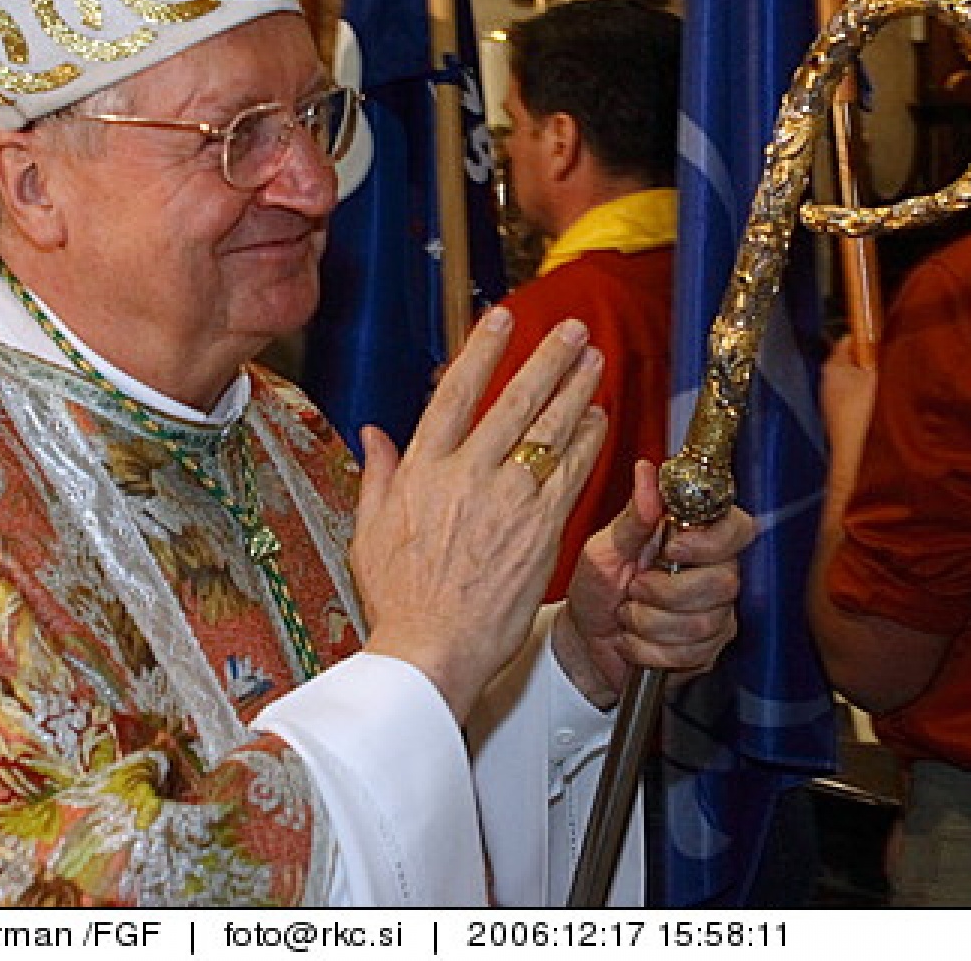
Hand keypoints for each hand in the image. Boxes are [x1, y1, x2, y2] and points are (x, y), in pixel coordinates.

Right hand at [352, 307, 607, 723]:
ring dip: (575, 389)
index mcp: (423, 469)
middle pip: (514, 400)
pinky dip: (587, 441)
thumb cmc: (399, 599)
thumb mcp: (370, 529)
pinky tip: (600, 419)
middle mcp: (467, 474)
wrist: (431, 651)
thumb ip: (378, 474)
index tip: (502, 319)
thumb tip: (373, 433)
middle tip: (571, 331)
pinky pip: (571, 472)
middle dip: (547, 359)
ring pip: (549, 429)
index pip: (456, 393)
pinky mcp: (541, 528)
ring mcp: (508, 499)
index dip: (482, 351)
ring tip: (594, 361)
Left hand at [554, 460, 756, 706]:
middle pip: (724, 581)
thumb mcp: (606, 547)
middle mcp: (713, 570)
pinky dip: (651, 649)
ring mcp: (716, 612)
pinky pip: (693, 653)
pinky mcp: (708, 649)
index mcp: (693, 536)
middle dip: (667, 592)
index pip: (738, 528)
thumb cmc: (596, 587)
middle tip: (635, 588)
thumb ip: (633, 516)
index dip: (710, 542)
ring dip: (652, 623)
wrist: (584, 641)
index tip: (672, 549)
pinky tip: (635, 639)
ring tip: (629, 614)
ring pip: (706, 622)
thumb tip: (647, 471)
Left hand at [820, 334, 878, 500]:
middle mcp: (827, 380)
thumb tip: (888, 341)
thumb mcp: (874, 377)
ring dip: (871, 381)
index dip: (867, 337)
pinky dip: (867, 398)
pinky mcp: (838, 416)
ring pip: (854, 380)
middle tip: (892, 363)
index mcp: (832, 366)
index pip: (849, 340)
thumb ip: (879, 357)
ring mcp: (831, 399)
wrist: (852, 452)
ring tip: (889, 385)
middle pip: (852, 361)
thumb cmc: (861, 410)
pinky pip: (855, 398)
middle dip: (871, 360)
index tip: (886, 339)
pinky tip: (881, 406)